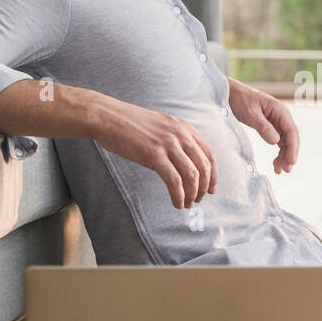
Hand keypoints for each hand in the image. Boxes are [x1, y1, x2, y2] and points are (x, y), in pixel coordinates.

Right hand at [91, 98, 216, 207]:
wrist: (108, 117)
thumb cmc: (130, 124)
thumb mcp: (161, 126)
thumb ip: (176, 140)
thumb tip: (184, 163)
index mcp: (184, 128)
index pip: (209, 154)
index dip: (213, 174)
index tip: (211, 189)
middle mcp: (180, 134)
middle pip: (203, 167)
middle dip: (203, 188)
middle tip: (197, 200)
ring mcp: (168, 144)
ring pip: (192, 175)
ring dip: (192, 194)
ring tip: (186, 204)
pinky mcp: (153, 155)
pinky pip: (174, 180)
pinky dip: (178, 195)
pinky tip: (176, 203)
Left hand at [226, 77, 299, 173]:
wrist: (230, 93)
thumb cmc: (240, 99)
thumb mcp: (251, 113)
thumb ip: (263, 127)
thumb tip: (276, 141)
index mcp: (280, 111)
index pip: (292, 131)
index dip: (293, 148)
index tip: (290, 162)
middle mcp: (282, 117)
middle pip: (291, 139)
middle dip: (290, 155)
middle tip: (285, 171)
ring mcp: (277, 122)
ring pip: (286, 143)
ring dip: (285, 157)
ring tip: (279, 171)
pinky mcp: (271, 127)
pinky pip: (279, 142)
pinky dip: (279, 154)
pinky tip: (275, 164)